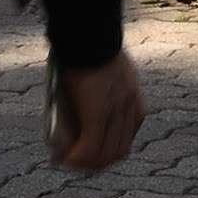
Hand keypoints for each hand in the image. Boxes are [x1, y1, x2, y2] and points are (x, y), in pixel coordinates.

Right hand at [47, 51, 143, 172]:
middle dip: (98, 162)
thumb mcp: (101, 69)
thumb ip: (96, 89)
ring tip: (69, 163)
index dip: (109, 149)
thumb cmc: (89, 45)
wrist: (89, 32)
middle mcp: (128, 107)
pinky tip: (65, 160)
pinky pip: (90, 149)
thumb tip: (77, 106)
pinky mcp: (98, 114)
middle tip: (78, 162)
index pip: (127, 135)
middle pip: (118, 151)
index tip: (93, 151)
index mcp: (132, 96)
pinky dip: (77, 159)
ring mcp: (115, 112)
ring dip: (86, 164)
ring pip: (105, 155)